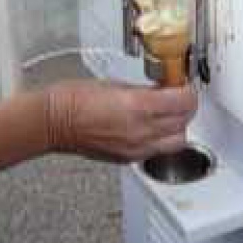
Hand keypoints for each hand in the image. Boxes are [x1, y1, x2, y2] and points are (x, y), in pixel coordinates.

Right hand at [45, 81, 195, 162]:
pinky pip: (157, 151)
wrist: (54, 122)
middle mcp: (141, 131)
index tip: (183, 85)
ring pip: (177, 141)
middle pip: (184, 122)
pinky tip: (150, 128)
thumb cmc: (74, 100)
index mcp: (138, 106)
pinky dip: (161, 140)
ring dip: (176, 126)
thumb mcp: (116, 83)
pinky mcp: (128, 159)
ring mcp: (136, 148)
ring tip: (166, 114)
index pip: (184, 102)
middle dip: (184, 109)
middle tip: (177, 97)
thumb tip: (162, 91)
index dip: (187, 92)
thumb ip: (144, 90)